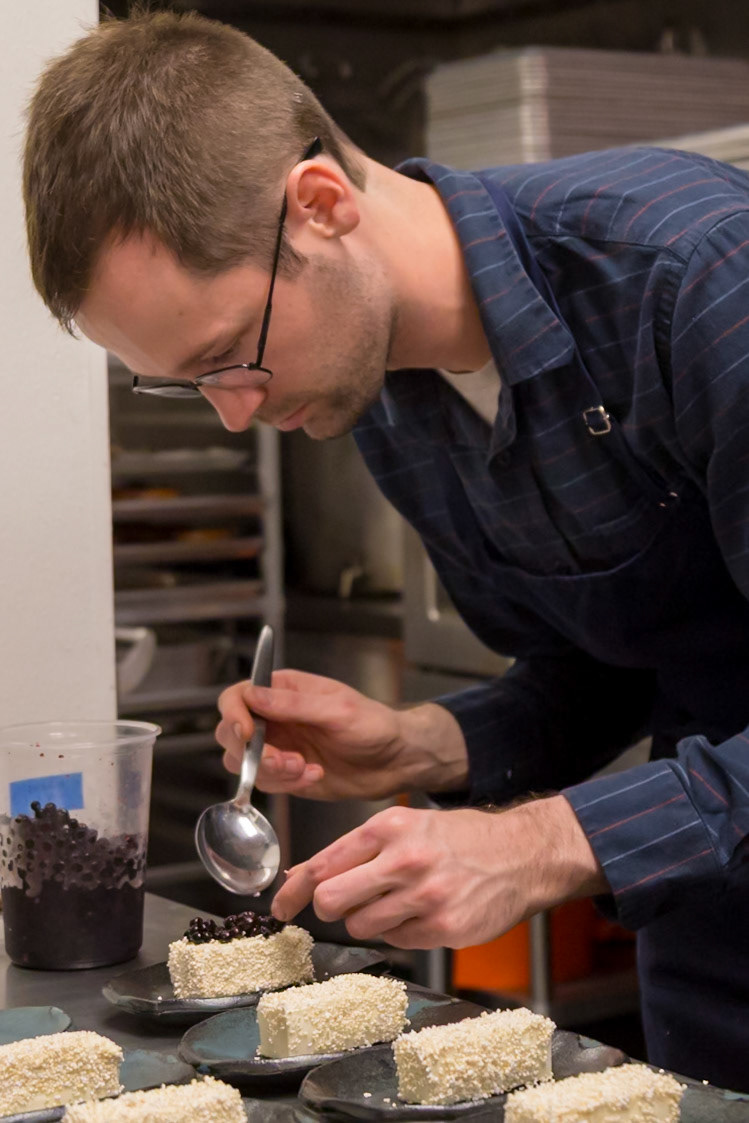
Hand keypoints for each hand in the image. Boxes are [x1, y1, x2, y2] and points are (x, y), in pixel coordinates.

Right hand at [216, 669, 468, 801]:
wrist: (396, 761)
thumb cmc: (374, 725)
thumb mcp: (337, 710)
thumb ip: (293, 704)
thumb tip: (252, 696)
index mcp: (284, 690)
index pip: (237, 696)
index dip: (233, 714)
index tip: (247, 734)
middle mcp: (275, 717)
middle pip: (230, 734)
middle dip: (252, 752)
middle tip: (284, 760)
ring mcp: (279, 747)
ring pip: (244, 763)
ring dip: (270, 771)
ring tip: (305, 769)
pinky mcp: (287, 774)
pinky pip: (267, 783)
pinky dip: (287, 784)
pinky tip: (316, 775)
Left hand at [271, 795, 606, 948]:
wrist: (521, 854)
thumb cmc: (461, 838)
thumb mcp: (406, 825)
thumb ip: (357, 850)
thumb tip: (304, 877)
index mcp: (389, 827)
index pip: (323, 864)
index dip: (294, 890)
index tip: (282, 907)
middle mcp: (403, 860)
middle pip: (331, 901)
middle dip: (331, 907)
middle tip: (348, 902)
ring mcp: (423, 898)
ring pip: (361, 926)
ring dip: (370, 919)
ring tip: (399, 900)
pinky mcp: (442, 929)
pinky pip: (396, 942)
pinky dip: (402, 932)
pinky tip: (424, 912)